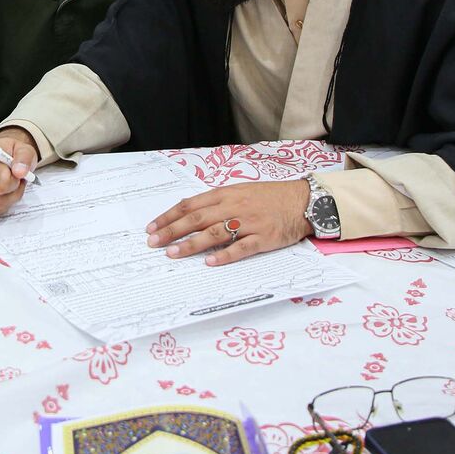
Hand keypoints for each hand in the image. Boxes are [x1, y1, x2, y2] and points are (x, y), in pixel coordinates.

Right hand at [0, 127, 38, 218]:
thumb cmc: (10, 155)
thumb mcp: (24, 151)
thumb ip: (24, 159)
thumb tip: (20, 172)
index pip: (2, 184)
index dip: (15, 183)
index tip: (16, 175)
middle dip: (11, 195)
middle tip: (13, 184)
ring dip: (4, 202)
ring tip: (5, 188)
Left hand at [146, 180, 312, 265]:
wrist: (302, 201)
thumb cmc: (269, 197)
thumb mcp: (240, 191)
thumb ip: (216, 201)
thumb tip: (190, 213)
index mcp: (225, 194)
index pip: (190, 205)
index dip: (169, 216)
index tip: (152, 227)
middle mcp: (234, 207)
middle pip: (197, 219)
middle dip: (172, 231)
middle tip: (154, 243)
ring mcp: (248, 223)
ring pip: (214, 233)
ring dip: (191, 244)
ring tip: (174, 253)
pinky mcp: (263, 238)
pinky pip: (241, 248)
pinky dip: (224, 255)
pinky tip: (209, 262)